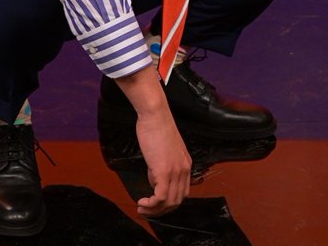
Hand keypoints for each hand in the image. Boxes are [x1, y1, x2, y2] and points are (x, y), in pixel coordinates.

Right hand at [113, 67, 191, 216]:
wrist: (155, 115)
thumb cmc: (155, 126)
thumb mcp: (162, 149)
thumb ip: (161, 165)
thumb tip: (154, 179)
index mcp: (185, 165)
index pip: (182, 192)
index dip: (168, 202)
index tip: (155, 204)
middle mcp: (184, 171)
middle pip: (177, 201)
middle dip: (161, 211)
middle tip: (146, 211)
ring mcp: (175, 172)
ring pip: (169, 202)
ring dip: (155, 210)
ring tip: (142, 209)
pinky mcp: (164, 171)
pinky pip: (161, 197)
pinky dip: (151, 205)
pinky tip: (142, 203)